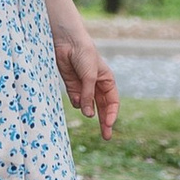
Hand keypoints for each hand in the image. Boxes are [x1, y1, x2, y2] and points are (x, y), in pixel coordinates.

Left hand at [55, 24, 118, 138]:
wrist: (67, 42)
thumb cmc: (84, 55)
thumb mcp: (90, 77)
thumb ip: (89, 96)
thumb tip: (88, 115)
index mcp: (107, 81)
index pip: (112, 102)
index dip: (112, 114)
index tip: (108, 124)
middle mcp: (97, 86)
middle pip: (102, 108)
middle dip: (104, 122)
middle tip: (106, 137)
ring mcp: (84, 87)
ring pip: (88, 106)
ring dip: (87, 108)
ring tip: (83, 103)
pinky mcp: (72, 86)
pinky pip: (76, 100)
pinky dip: (77, 102)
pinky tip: (77, 98)